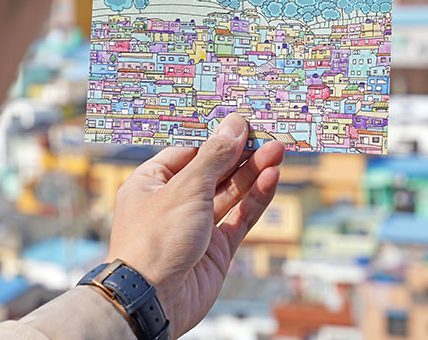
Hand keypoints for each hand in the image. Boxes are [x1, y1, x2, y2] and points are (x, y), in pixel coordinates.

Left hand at [106, 113, 284, 336]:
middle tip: (267, 136)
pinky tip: (271, 178)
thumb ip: (214, 156)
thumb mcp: (185, 188)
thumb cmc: (154, 240)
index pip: (187, 152)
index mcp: (151, 183)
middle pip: (212, 171)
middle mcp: (173, 203)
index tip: (241, 124)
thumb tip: (234, 124)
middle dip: (240, 154)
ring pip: (229, 193)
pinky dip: (256, 198)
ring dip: (252, 173)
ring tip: (277, 151)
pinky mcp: (216, 250)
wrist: (151, 302)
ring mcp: (196, 227)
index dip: (215, 139)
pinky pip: (239, 218)